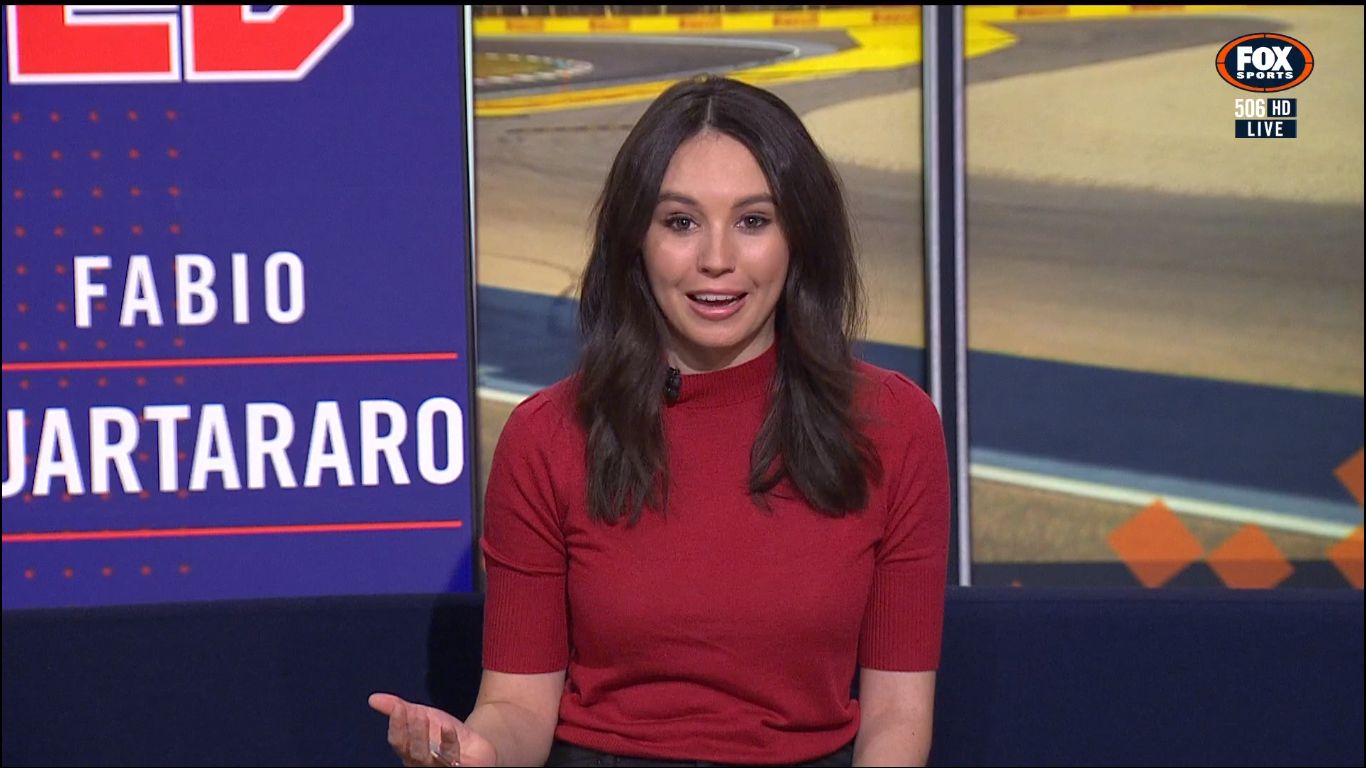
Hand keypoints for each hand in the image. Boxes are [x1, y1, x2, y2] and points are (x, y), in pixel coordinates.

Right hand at [368, 692, 497, 766]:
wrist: (475, 744)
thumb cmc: (443, 735)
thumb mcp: (422, 716)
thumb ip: (398, 708)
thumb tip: (372, 699)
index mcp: (410, 752)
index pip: (398, 742)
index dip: (396, 725)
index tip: (398, 707)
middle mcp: (422, 764)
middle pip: (412, 752)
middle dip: (412, 732)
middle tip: (415, 714)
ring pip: (427, 758)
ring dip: (424, 737)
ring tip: (424, 717)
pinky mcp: (460, 767)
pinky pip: (452, 758)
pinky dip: (448, 742)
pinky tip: (447, 728)